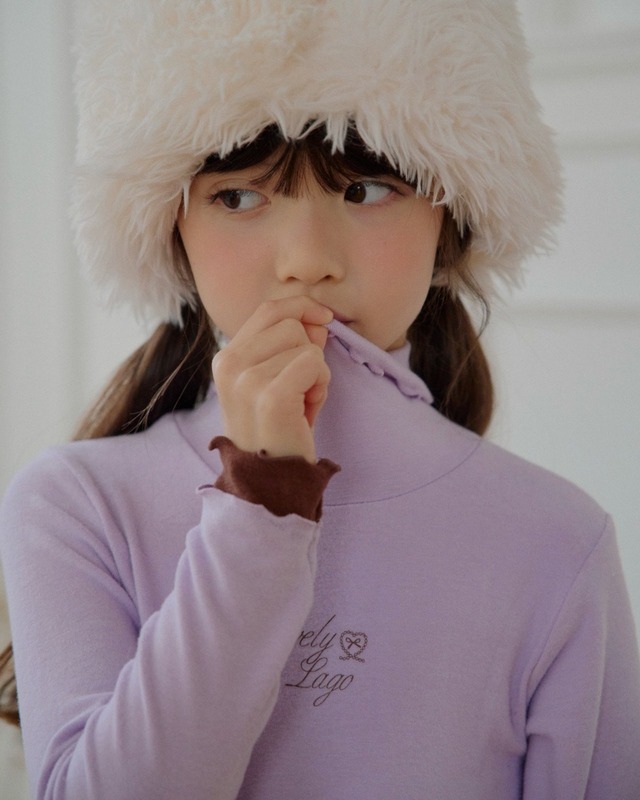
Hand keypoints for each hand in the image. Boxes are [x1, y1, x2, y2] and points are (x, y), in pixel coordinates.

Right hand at [211, 297, 332, 462]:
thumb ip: (291, 346)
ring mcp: (246, 380)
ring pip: (306, 344)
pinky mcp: (270, 395)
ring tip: (301, 404)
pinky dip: (321, 385)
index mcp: (225, 358)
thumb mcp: (275, 381)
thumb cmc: (278, 431)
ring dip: (316, 373)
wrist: (268, 484)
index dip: (302, 307)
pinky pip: (314, 363)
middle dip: (309, 352)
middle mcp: (228, 364)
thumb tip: (318, 319)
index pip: (269, 309)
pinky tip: (308, 410)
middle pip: (292, 323)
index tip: (324, 319)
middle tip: (300, 391)